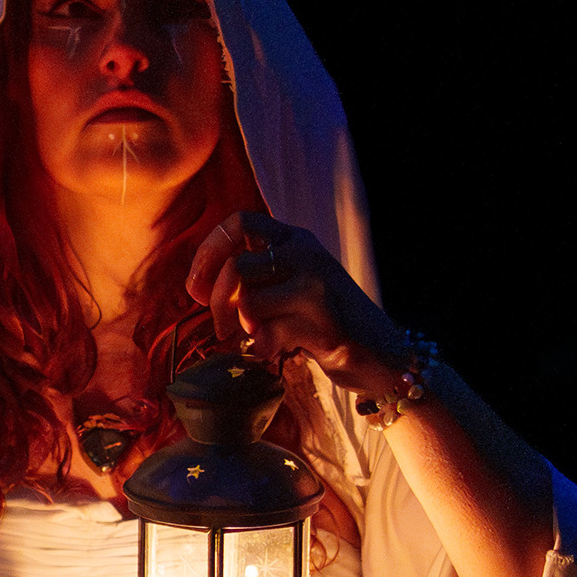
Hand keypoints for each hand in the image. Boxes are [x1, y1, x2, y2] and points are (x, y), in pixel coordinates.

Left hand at [186, 214, 407, 399]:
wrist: (379, 354)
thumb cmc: (320, 322)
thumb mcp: (287, 285)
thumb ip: (253, 277)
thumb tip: (200, 285)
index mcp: (294, 239)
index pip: (239, 222)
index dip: (208, 253)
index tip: (197, 287)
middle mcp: (306, 253)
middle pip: (235, 266)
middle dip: (216, 302)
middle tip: (220, 326)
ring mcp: (317, 284)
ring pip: (248, 300)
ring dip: (240, 327)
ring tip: (251, 338)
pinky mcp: (323, 319)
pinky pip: (267, 331)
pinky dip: (261, 346)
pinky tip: (272, 350)